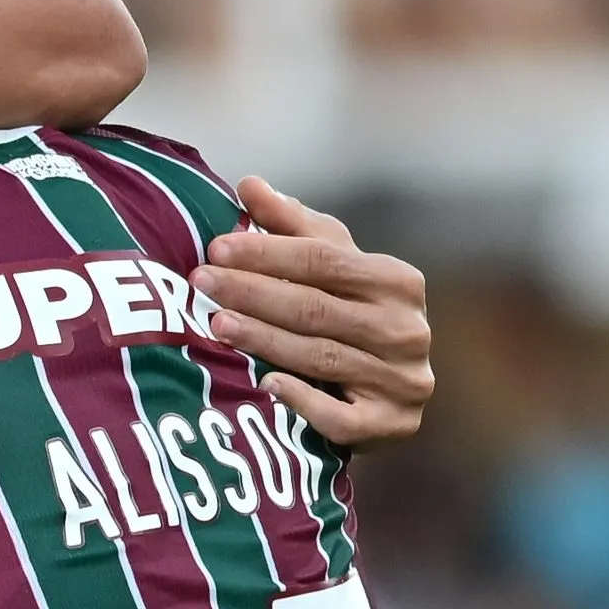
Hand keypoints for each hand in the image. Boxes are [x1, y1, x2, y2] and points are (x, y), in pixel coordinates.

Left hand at [192, 177, 433, 448]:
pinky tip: (267, 385)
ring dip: (265, 339)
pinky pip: (343, 417)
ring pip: (322, 356)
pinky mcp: (394, 424)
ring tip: (216, 323)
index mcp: (397, 281)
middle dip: (254, 292)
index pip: (324, 260)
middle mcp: (408, 330)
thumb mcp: (328, 264)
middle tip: (200, 281)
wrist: (386, 389)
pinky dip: (305, 401)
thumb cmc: (347, 311)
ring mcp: (404, 380)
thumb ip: (291, 225)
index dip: (268, 251)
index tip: (216, 246)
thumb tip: (248, 184)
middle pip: (317, 307)